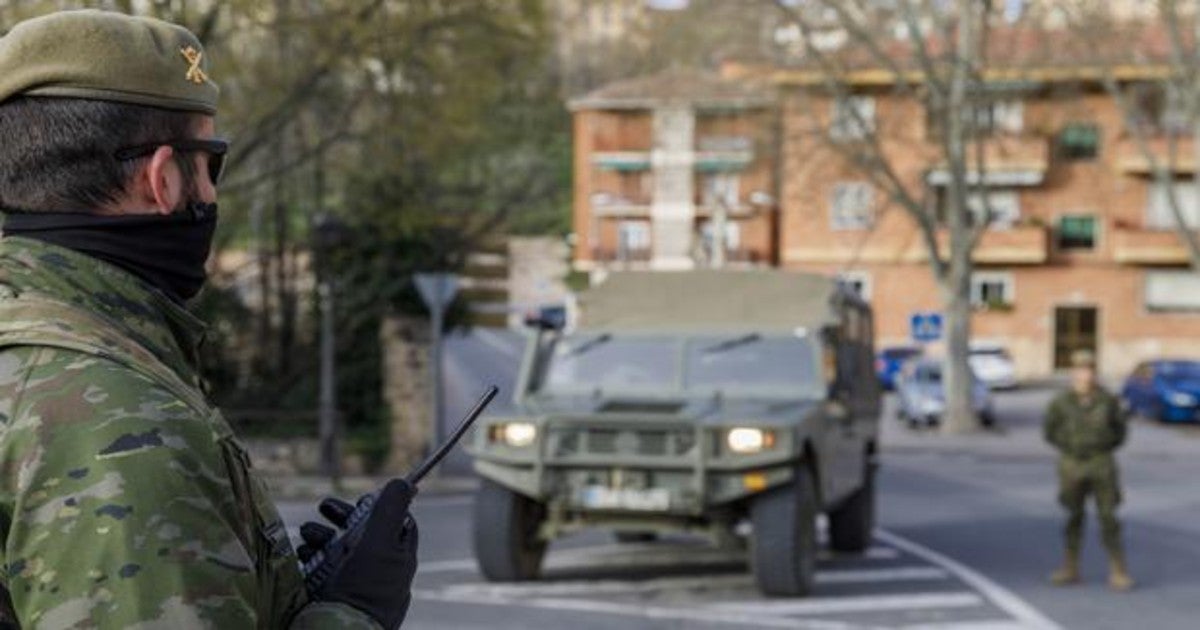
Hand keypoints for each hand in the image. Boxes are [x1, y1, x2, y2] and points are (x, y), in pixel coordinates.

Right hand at [302, 479, 419, 628]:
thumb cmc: (366, 588)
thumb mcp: (381, 543)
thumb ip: (390, 511)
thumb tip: (404, 482)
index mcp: (398, 558)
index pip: (394, 523)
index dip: (379, 507)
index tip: (362, 498)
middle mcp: (378, 570)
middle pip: (361, 532)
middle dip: (341, 516)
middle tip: (324, 507)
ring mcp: (353, 583)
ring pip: (336, 548)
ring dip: (320, 534)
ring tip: (308, 534)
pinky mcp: (330, 592)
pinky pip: (319, 567)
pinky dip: (309, 556)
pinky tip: (302, 554)